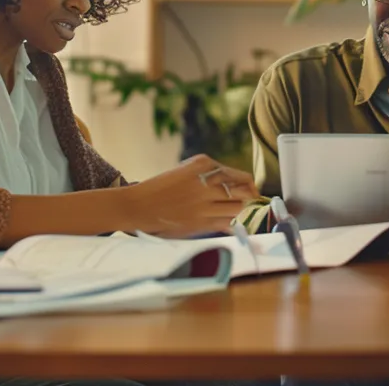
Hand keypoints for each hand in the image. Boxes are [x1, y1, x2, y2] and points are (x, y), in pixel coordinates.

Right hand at [126, 155, 259, 237]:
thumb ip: (208, 175)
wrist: (137, 206)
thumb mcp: (184, 171)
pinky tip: (228, 223)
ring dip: (238, 210)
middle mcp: (206, 181)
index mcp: (202, 164)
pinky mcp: (200, 222)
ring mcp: (204, 203)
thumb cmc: (160, 189)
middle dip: (248, 197)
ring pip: (237, 208)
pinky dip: (231, 224)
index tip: (251, 190)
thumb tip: (235, 187)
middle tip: (248, 201)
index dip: (248, 184)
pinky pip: (227, 223)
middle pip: (243, 191)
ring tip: (232, 212)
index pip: (237, 175)